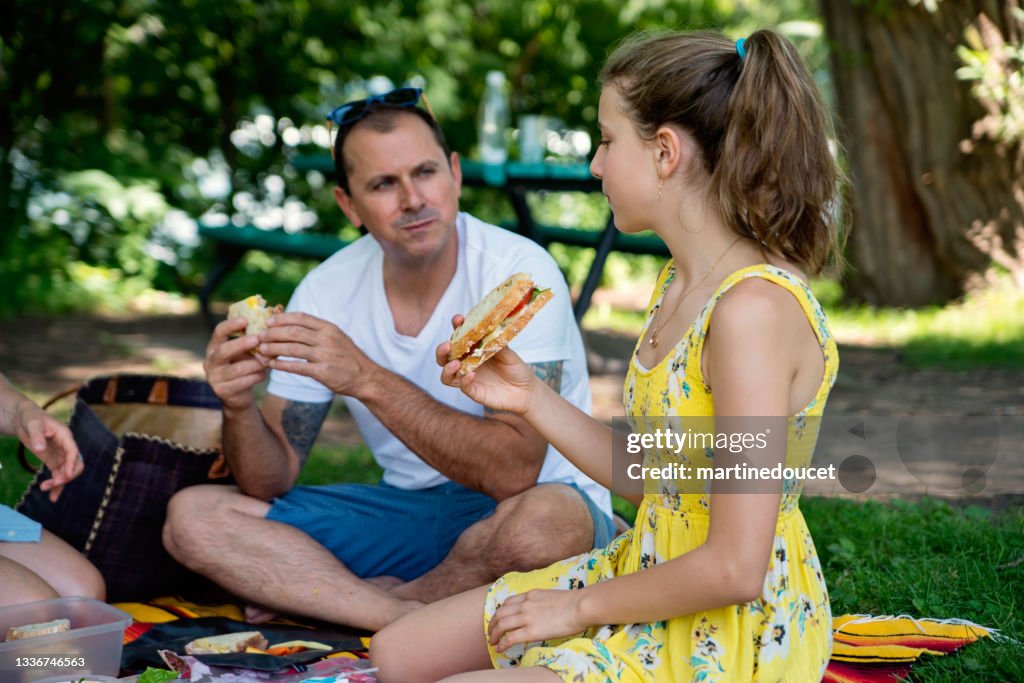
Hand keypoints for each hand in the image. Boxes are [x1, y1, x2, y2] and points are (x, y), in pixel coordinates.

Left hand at [14, 400, 82, 501]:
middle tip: (52, 483)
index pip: (73, 451)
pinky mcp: (54, 461)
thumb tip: (40, 449)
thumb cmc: (30, 418)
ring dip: (59, 482)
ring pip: (67, 472)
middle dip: (66, 476)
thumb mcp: (32, 424)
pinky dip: (57, 486)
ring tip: (44, 488)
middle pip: (75, 464)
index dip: (71, 464)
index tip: (65, 476)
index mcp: (65, 436)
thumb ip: (37, 436)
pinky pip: (59, 475)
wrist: (24, 419)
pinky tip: (53, 497)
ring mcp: (61, 455)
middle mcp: (66, 447)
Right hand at [204, 317, 269, 411]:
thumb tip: (273, 324)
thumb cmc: (244, 366)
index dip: (230, 325)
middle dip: (241, 344)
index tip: (246, 319)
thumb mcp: (246, 352)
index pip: (218, 332)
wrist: (238, 395)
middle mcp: (211, 361)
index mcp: (214, 347)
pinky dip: (257, 376)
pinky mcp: (223, 391)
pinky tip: (264, 373)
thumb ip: (253, 341)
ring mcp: (215, 378)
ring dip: (256, 363)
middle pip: (223, 351)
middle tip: (257, 339)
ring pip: (239, 369)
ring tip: (268, 360)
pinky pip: (244, 382)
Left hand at [259, 312, 375, 397]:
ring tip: (262, 350)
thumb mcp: (337, 337)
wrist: (365, 377)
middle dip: (274, 333)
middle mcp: (326, 339)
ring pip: (292, 348)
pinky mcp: (322, 372)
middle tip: (261, 335)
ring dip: (274, 348)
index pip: (301, 318)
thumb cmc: (348, 357)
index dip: (283, 318)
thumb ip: (318, 331)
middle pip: (293, 332)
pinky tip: (272, 365)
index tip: (269, 321)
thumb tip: (293, 325)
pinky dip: (281, 365)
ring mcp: (324, 355)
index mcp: (329, 328)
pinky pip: (296, 367)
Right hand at [437, 315, 538, 415]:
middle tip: (447, 345)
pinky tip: (471, 374)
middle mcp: (467, 364)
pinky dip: (464, 381)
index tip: (458, 319)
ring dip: (448, 368)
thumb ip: (498, 343)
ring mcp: (469, 379)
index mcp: (473, 350)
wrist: (526, 391)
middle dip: (442, 350)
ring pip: (446, 376)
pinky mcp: (475, 392)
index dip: (456, 328)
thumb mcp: (509, 353)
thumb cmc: (516, 369)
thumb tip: (492, 329)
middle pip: (444, 357)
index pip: (459, 337)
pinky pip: (463, 387)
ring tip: (456, 363)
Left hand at [488, 589, 588, 651]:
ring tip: (492, 641)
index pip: (509, 602)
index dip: (501, 611)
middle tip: (491, 631)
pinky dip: (502, 643)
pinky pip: (510, 638)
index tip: (499, 618)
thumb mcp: (551, 595)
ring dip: (494, 634)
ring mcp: (527, 617)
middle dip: (493, 623)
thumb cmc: (574, 602)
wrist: (580, 606)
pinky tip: (499, 649)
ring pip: (502, 625)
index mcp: (530, 595)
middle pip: (501, 613)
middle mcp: (525, 604)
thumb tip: (542, 610)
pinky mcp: (531, 631)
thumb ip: (541, 602)